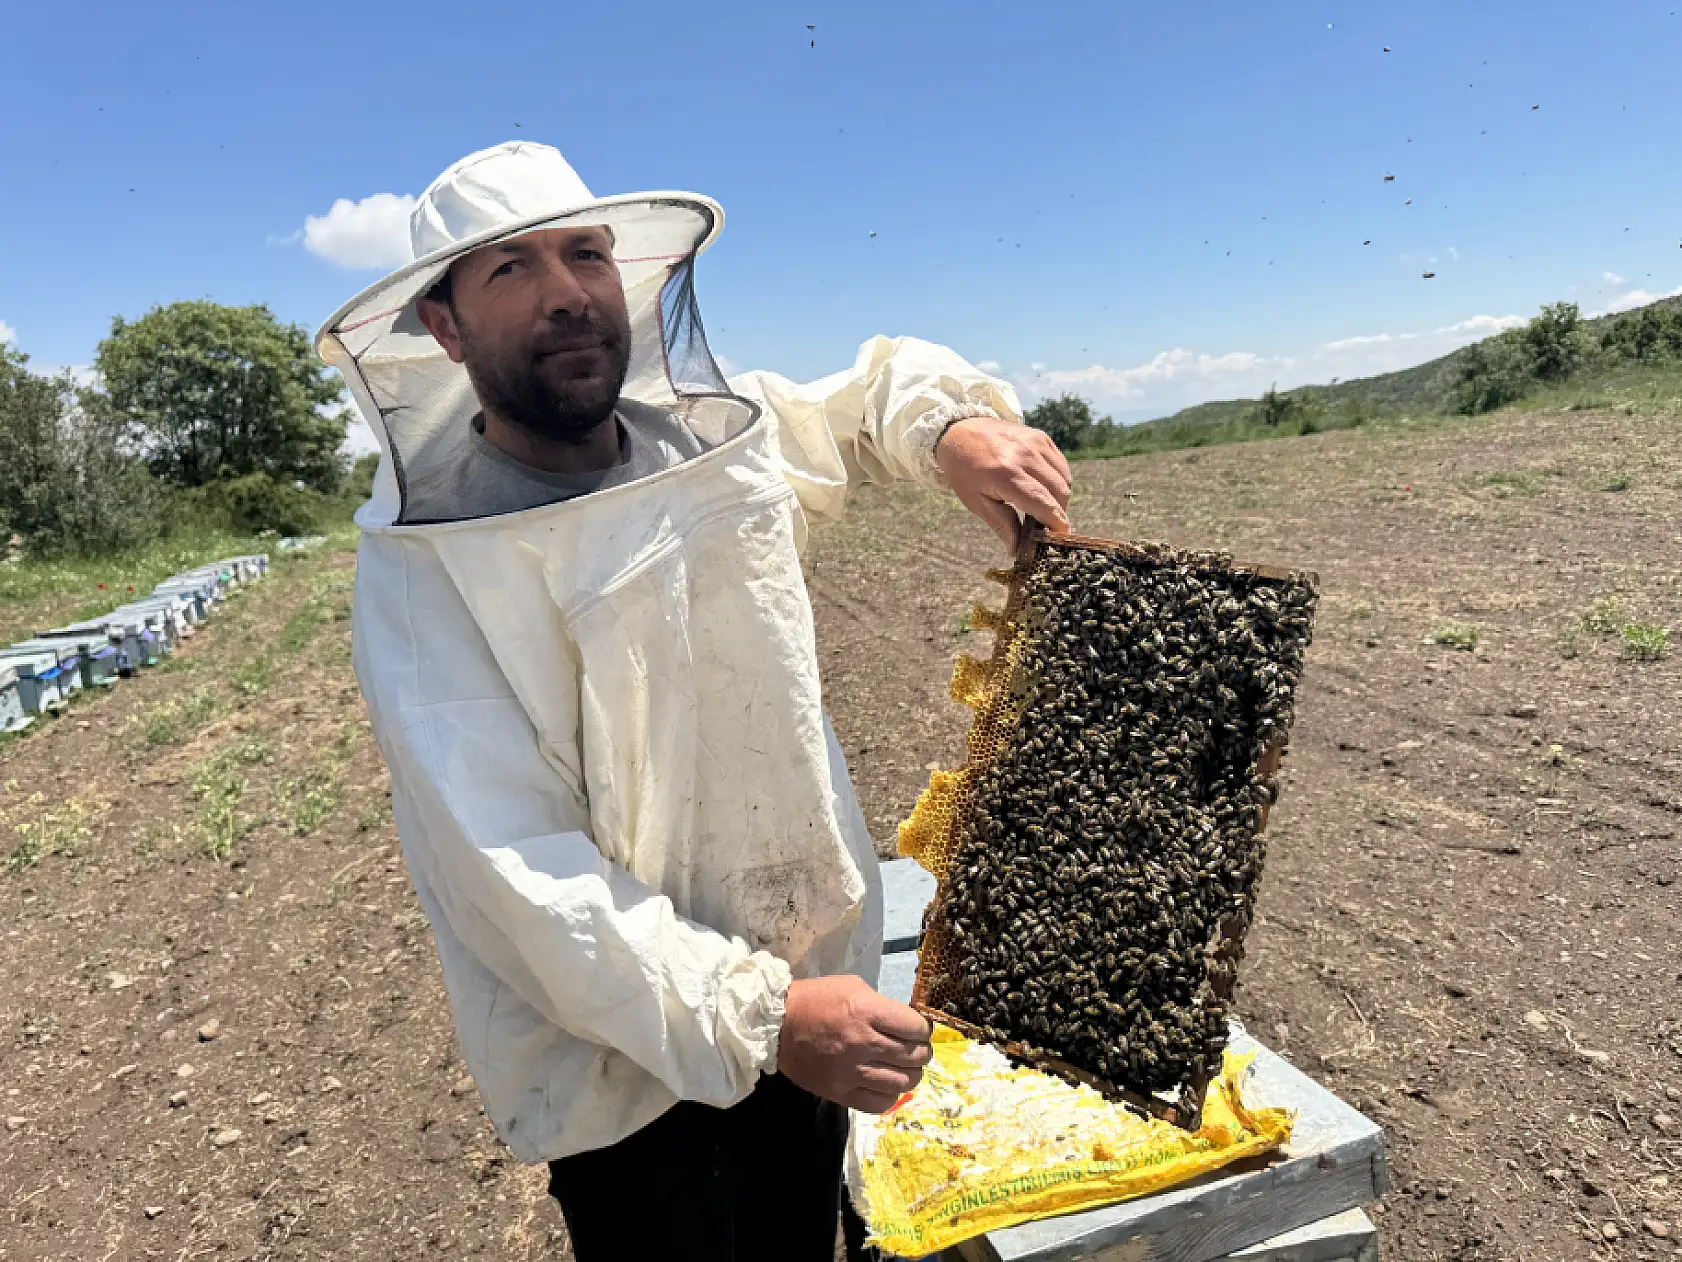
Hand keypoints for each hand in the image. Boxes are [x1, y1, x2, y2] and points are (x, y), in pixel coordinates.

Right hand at [777, 975, 932, 1112]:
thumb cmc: (817, 1000)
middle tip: (914, 1049)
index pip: (916, 1028)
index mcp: (867, 1012)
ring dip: (910, 1074)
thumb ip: (882, 1005)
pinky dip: (890, 1095)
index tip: (917, 1029)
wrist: (778, 1025)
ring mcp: (852, 1071)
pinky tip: (886, 1083)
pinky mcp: (841, 1092)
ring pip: (903, 1082)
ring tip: (902, 1067)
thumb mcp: (853, 987)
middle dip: (921, 1052)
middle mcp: (863, 1043)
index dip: (923, 1029)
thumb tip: (907, 1025)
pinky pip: (880, 1103)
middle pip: (915, 1056)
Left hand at [934, 416, 1071, 551]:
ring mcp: (1034, 443)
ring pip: (1064, 479)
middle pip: (1059, 492)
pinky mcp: (1040, 436)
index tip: (1060, 539)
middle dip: (1057, 513)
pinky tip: (1042, 486)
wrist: (959, 432)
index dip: (1056, 524)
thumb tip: (1017, 550)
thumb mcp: (976, 502)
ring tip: (1041, 505)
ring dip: (1059, 497)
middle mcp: (1024, 456)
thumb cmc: (965, 471)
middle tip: (1044, 525)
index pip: (1043, 504)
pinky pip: (1060, 465)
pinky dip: (1057, 479)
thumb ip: (1001, 525)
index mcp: (1006, 475)